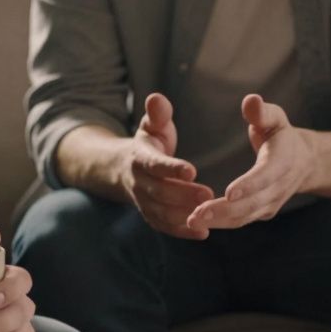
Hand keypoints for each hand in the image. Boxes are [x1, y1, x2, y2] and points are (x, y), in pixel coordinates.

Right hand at [122, 93, 212, 238]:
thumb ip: (157, 114)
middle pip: (159, 191)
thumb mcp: (150, 126)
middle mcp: (138, 182)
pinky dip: (181, 231)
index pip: (154, 164)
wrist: (121, 170)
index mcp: (139, 157)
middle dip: (183, 194)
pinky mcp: (149, 215)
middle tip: (209, 195)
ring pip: (161, 212)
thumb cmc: (147, 144)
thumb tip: (157, 98)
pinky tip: (202, 233)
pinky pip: (163, 226)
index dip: (171, 168)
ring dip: (184, 215)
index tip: (192, 170)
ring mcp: (142, 201)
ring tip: (209, 216)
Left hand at [187, 94, 314, 231]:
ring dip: (218, 221)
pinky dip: (220, 223)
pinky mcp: (262, 212)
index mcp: (284, 161)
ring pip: (244, 216)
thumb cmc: (282, 135)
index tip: (229, 192)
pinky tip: (198, 222)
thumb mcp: (276, 119)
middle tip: (196, 214)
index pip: (267, 175)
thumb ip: (262, 112)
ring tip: (191, 221)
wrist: (304, 162)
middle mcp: (279, 187)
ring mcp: (271, 203)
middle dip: (224, 210)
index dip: (249, 184)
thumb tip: (251, 100)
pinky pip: (240, 220)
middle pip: (252, 203)